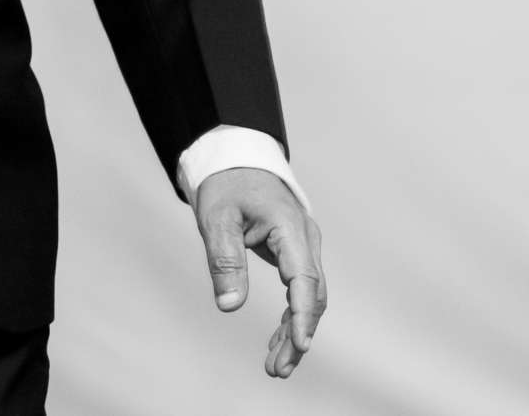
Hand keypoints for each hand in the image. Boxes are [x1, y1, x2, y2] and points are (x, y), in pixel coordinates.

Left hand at [193, 167, 325, 378]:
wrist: (235, 159)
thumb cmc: (226, 184)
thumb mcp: (216, 218)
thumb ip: (225, 260)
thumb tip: (229, 306)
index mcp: (290, 228)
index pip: (304, 279)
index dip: (302, 315)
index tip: (300, 345)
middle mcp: (305, 240)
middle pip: (311, 296)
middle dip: (297, 335)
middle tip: (278, 369)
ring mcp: (303, 248)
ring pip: (308, 298)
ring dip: (294, 332)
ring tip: (277, 368)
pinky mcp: (295, 255)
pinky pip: (298, 291)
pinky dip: (290, 317)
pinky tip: (278, 342)